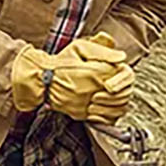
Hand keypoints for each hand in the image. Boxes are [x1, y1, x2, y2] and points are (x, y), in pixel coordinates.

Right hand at [10, 36, 133, 118]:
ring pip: (116, 108)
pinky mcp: (81, 114)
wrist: (40, 78)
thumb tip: (121, 58)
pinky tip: (110, 105)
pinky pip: (104, 118)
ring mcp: (85, 104)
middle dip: (124, 87)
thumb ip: (103, 51)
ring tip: (115, 93)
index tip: (120, 70)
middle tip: (119, 83)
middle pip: (122, 94)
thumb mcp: (81, 47)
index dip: (124, 74)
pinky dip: (112, 113)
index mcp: (91, 73)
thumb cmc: (60, 62)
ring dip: (120, 101)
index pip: (121, 76)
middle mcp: (89, 91)